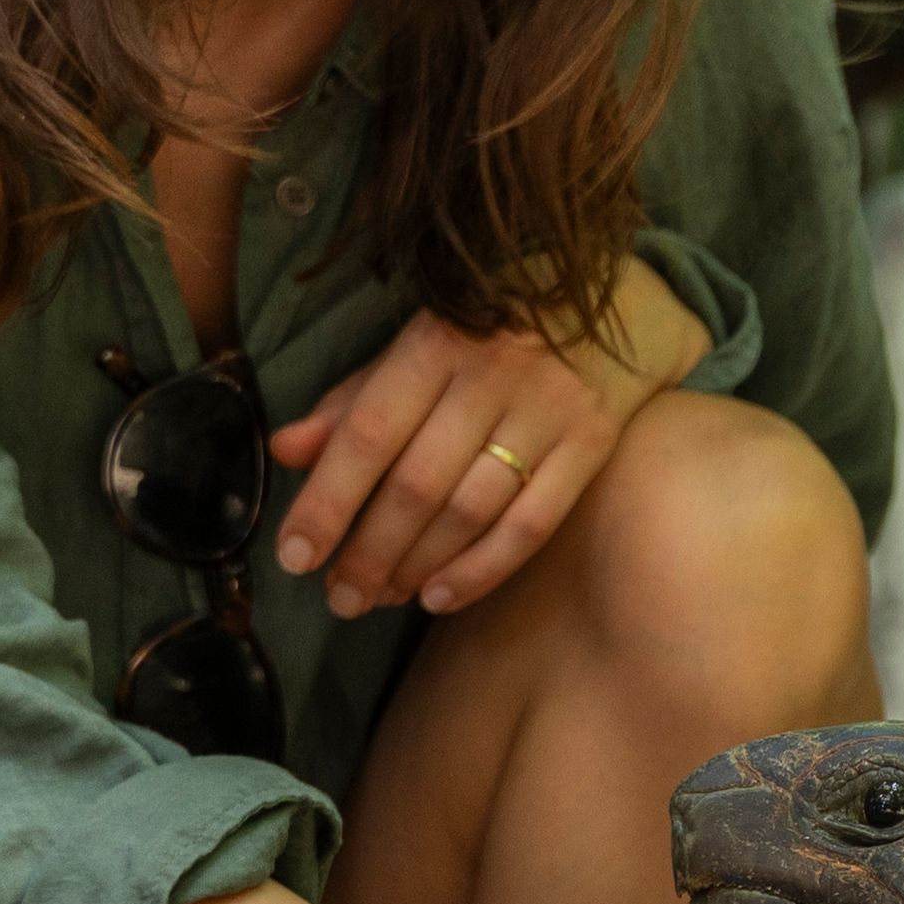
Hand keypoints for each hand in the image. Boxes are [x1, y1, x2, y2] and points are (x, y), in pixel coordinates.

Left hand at [267, 265, 714, 617]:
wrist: (620, 305)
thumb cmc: (495, 329)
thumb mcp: (418, 345)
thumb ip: (353, 399)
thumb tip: (284, 452)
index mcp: (437, 340)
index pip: (370, 433)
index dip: (328, 500)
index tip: (295, 556)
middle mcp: (494, 373)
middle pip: (418, 483)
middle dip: (369, 551)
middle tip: (337, 598)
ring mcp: (548, 410)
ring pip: (470, 510)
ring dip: (416, 565)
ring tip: (376, 598)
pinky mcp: (591, 444)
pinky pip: (531, 524)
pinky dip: (482, 570)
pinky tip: (439, 597)